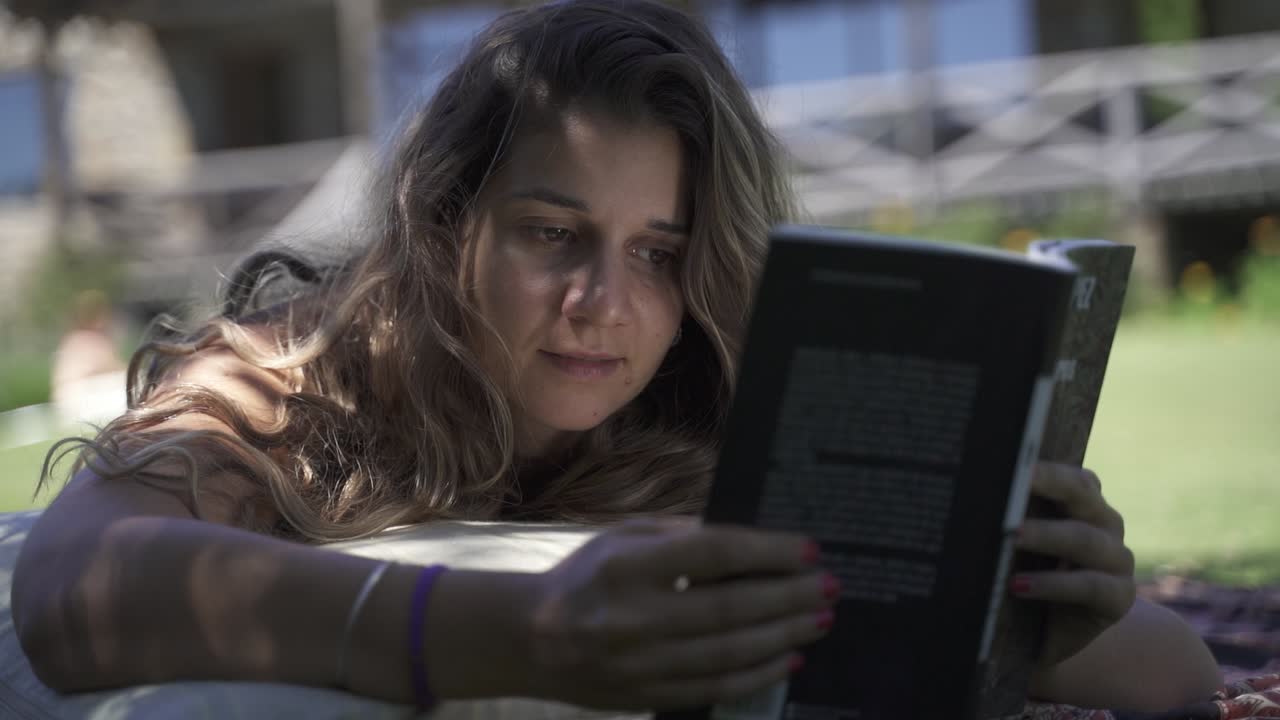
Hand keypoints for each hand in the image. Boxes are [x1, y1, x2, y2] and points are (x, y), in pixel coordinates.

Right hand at [525, 517, 835, 710]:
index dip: (766, 551)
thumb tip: (749, 542)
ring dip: (783, 635)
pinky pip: (715, 687)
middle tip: (829, 587)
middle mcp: (634, 616)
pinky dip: (758, 674)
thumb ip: (680, 536)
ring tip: (819, 619)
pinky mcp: (646, 694)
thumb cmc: (585, 577)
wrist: (530, 639)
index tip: (807, 549)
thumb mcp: (622, 537)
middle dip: (788, 597)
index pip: (713, 554)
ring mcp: (640, 662)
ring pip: (729, 652)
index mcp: (627, 566)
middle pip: (730, 608)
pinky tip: (789, 658)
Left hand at [1012, 462, 1136, 669]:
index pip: (1069, 474)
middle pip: (1082, 493)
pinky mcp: (1119, 597)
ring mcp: (1117, 559)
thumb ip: (1007, 519)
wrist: (1053, 637)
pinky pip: (1089, 585)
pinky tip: (1018, 586)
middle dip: (1047, 483)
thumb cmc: (1027, 577)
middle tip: (1011, 485)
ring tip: (1010, 537)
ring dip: (1045, 535)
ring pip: (1084, 538)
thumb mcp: (1017, 546)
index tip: (1011, 458)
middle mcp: (1105, 523)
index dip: (1043, 466)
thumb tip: (962, 494)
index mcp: (1083, 503)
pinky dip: (1052, 584)